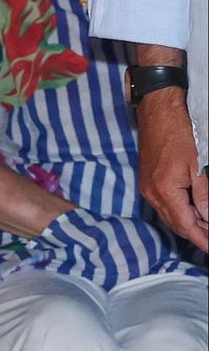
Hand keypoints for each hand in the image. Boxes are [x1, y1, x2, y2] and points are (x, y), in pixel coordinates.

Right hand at [136, 90, 207, 252]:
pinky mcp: (147, 181)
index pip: (186, 226)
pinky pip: (164, 205)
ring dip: (189, 224)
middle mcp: (152, 193)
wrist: (157, 110)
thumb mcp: (198, 164)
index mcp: (165, 190)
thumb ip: (203, 195)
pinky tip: (193, 211)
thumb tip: (208, 218)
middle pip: (177, 225)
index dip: (202, 239)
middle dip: (197, 235)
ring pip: (170, 216)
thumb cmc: (179, 131)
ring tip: (207, 228)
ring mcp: (147, 188)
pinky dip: (180, 212)